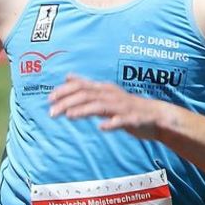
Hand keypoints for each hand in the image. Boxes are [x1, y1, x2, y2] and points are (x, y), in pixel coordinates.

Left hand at [48, 74, 172, 139]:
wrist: (155, 116)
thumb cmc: (125, 106)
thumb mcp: (104, 94)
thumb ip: (86, 86)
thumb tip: (67, 77)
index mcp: (104, 89)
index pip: (81, 86)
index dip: (65, 91)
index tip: (49, 99)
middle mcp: (112, 95)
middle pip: (87, 95)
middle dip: (68, 102)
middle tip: (52, 112)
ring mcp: (123, 107)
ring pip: (101, 106)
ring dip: (84, 110)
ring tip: (69, 115)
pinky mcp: (133, 119)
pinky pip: (122, 120)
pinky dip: (112, 123)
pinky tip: (102, 127)